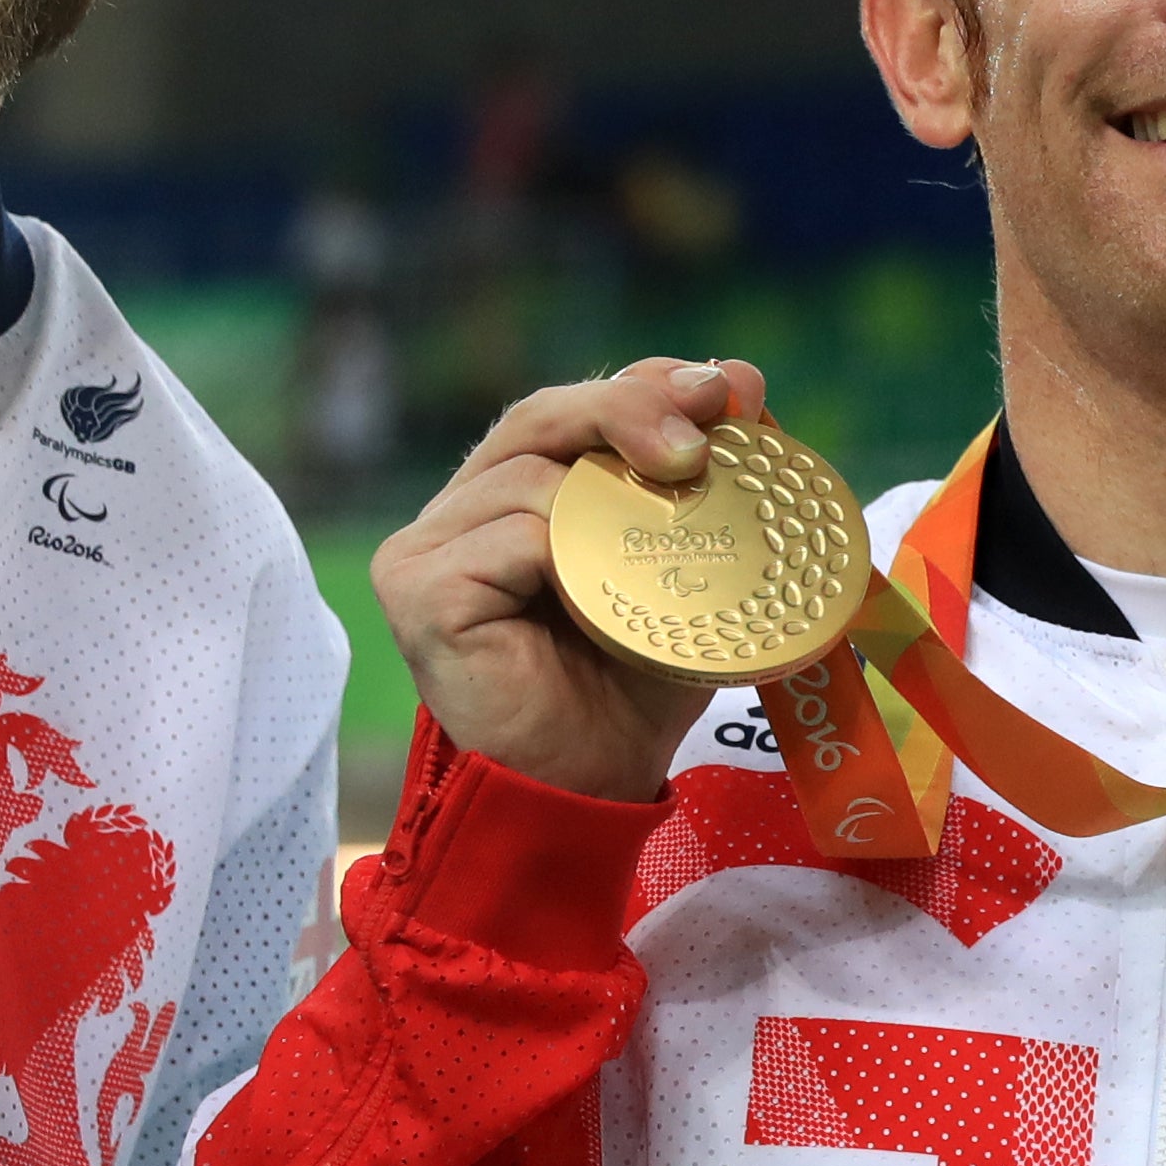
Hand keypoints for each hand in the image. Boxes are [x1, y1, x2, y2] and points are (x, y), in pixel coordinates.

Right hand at [371, 360, 773, 804]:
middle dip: (629, 411)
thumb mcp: (689, 572)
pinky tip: (601, 601)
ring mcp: (425, 548)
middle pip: (540, 417)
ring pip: (529, 477)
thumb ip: (710, 481)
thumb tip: (746, 373)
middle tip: (700, 439)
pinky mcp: (419, 591)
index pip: (571, 408)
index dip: (643, 387)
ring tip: (661, 562)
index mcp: (512, 493)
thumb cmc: (631, 689)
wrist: (591, 792)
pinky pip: (509, 537)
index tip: (724, 389)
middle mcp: (459, 510)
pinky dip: (568, 559)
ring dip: (609, 509)